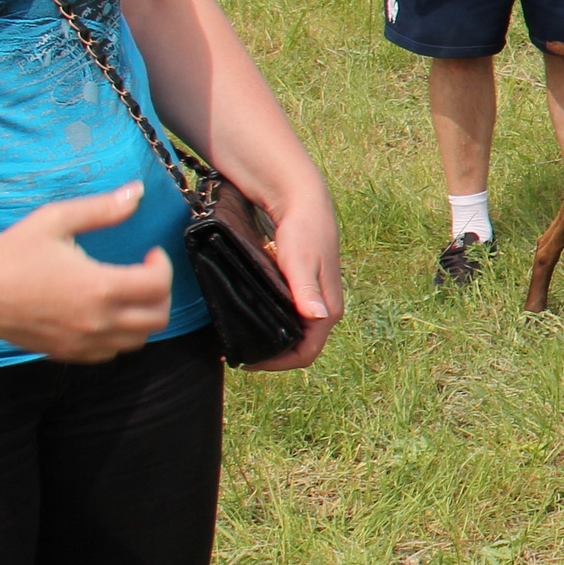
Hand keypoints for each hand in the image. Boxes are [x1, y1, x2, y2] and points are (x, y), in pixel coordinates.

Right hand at [0, 182, 176, 362]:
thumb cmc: (8, 252)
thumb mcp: (55, 221)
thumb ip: (102, 209)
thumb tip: (137, 192)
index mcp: (99, 287)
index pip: (158, 285)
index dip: (163, 266)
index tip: (150, 253)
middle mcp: (96, 321)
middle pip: (158, 318)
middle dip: (160, 293)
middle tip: (145, 274)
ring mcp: (81, 342)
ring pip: (137, 341)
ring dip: (143, 316)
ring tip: (128, 293)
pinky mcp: (65, 353)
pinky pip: (109, 353)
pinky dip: (118, 336)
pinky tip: (104, 314)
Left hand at [242, 190, 344, 372]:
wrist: (303, 201)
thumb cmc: (304, 230)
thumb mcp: (301, 261)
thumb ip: (307, 291)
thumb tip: (318, 317)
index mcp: (328, 310)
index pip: (306, 353)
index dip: (278, 363)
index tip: (248, 360)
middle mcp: (323, 310)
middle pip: (298, 347)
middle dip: (270, 355)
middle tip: (235, 352)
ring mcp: (313, 301)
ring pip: (292, 333)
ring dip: (268, 341)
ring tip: (238, 338)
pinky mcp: (302, 292)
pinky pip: (287, 318)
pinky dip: (269, 325)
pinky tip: (249, 318)